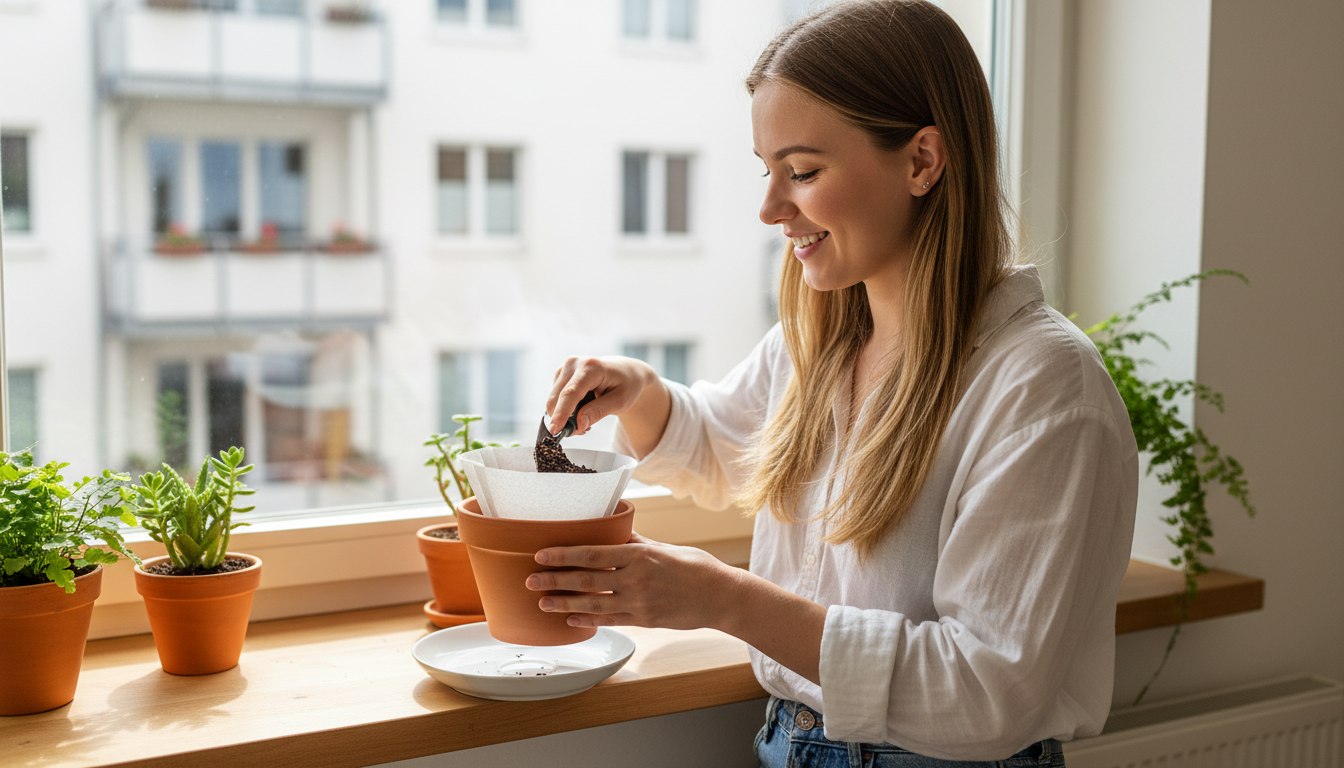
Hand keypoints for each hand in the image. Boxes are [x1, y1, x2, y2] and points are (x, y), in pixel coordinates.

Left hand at [525, 533, 741, 630]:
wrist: (721, 597)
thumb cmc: (695, 567)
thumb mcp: (664, 547)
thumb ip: (636, 542)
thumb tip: (612, 529)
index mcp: (639, 555)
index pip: (592, 553)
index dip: (564, 555)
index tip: (541, 554)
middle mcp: (635, 579)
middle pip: (586, 580)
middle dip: (555, 580)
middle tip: (530, 579)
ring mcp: (639, 603)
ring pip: (592, 604)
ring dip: (564, 604)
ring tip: (542, 602)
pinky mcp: (644, 621)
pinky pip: (610, 620)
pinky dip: (588, 620)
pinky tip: (570, 620)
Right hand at [546, 356, 656, 436]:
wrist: (627, 372)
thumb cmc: (627, 385)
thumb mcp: (620, 401)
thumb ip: (598, 411)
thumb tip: (578, 425)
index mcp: (591, 367)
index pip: (571, 393)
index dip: (561, 413)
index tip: (555, 431)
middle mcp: (574, 363)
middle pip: (557, 397)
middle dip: (564, 420)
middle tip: (582, 431)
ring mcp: (565, 367)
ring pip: (554, 399)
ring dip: (565, 416)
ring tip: (586, 420)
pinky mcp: (561, 373)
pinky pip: (556, 398)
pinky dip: (565, 409)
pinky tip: (581, 410)